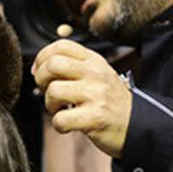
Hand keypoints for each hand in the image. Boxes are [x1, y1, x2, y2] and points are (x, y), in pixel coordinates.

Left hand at [35, 34, 130, 158]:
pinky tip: (69, 125)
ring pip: (53, 91)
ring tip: (62, 109)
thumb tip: (36, 68)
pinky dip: (59, 125)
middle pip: (52, 65)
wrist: (136, 124)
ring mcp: (96, 94)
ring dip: (49, 105)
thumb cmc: (108, 101)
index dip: (42, 58)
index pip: (61, 46)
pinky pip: (60, 119)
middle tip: (48, 92)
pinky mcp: (94, 117)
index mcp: (94, 61)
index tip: (40, 72)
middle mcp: (96, 74)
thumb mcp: (96, 76)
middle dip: (41, 80)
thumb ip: (71, 67)